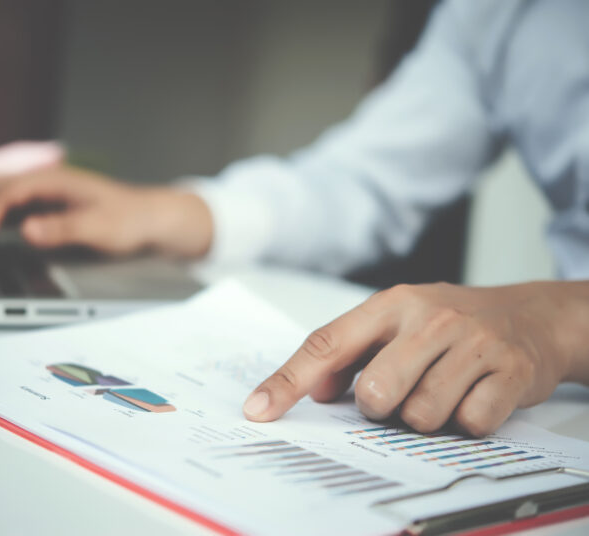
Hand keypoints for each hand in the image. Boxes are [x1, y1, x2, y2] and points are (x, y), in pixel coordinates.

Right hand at [0, 166, 213, 257]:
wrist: (151, 218)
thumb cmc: (131, 219)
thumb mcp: (99, 227)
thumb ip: (62, 229)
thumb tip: (27, 230)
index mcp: (53, 180)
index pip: (3, 194)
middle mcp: (44, 181)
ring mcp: (44, 191)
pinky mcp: (47, 204)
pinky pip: (9, 205)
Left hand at [243, 281, 588, 435]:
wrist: (528, 314)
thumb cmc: (449, 322)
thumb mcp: (396, 322)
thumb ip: (351, 352)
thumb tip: (317, 391)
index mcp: (389, 304)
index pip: (326, 344)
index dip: (288, 380)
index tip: (259, 410)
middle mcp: (428, 318)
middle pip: (376, 393)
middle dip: (380, 408)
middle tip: (400, 393)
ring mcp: (471, 344)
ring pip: (422, 415)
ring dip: (425, 417)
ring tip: (441, 391)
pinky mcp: (509, 372)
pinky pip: (470, 424)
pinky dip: (466, 421)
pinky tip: (473, 395)